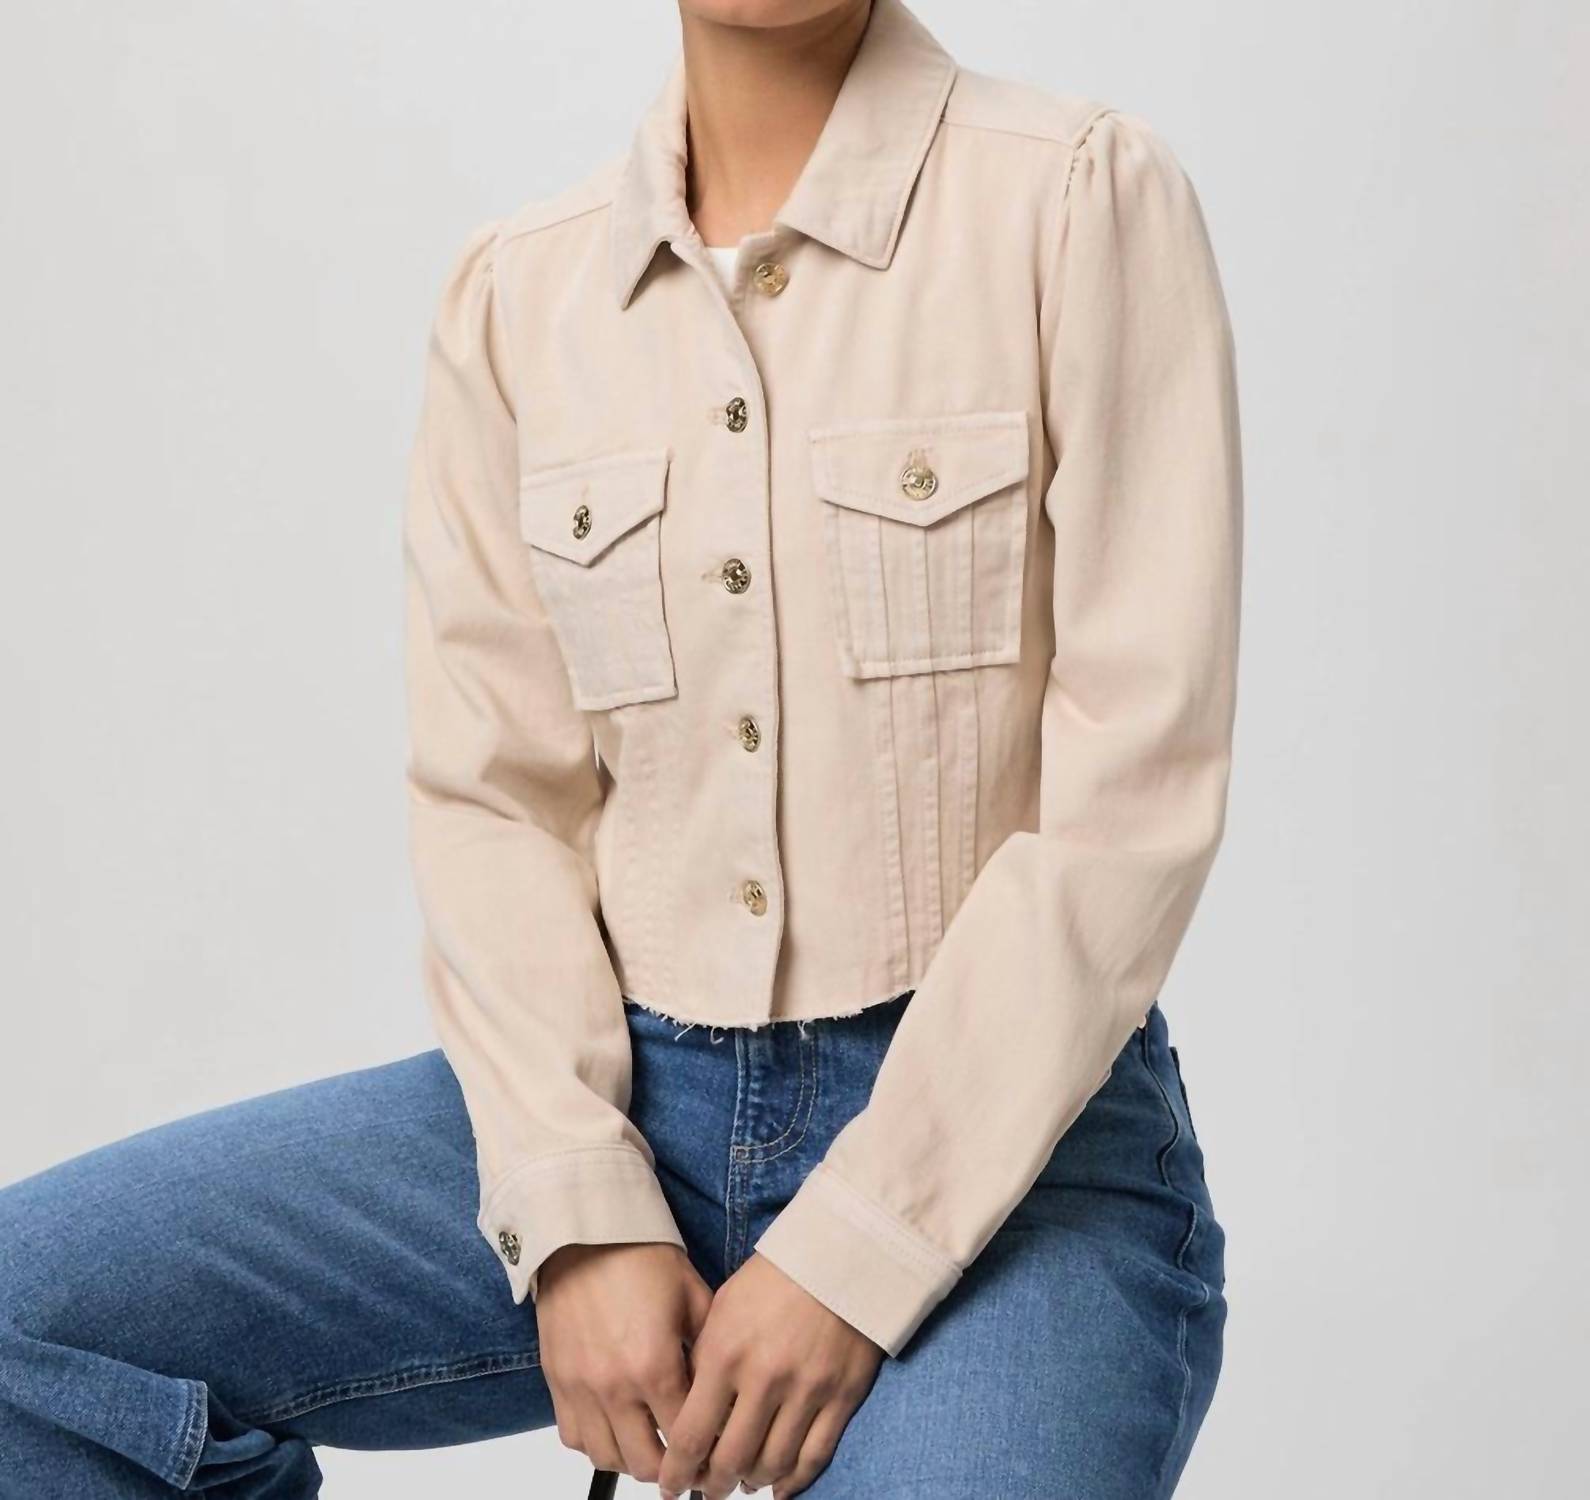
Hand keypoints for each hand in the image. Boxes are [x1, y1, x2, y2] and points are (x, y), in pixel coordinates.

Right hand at [536, 1241, 712, 1486]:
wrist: (586, 1232)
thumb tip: (722, 1389)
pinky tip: (616, 1427)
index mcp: (655, 1366)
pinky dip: (596, 1442)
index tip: (717, 1448)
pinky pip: (573, 1437)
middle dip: (673, 1468)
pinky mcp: (556, 1380)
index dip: (707, 1449)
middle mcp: (615, 1387)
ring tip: (652, 1445)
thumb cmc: (642, 1257)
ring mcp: (580, 1387)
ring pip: (608, 1458)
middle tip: (687, 1457)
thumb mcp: (694, 1296)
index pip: (687, 1437)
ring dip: (633, 1460)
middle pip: (647, 1463)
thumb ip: (708, 1349)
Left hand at [656, 1252, 882, 1499]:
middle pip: (731, 1460)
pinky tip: (779, 1486)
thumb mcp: (724, 1306)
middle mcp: (765, 1378)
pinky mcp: (842, 1396)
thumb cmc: (777, 1274)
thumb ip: (706, 1358)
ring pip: (772, 1465)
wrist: (840, 1253)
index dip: (677, 1471)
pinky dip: (793, 1481)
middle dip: (713, 1484)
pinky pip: (814, 1457)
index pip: (692, 1435)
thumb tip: (690, 1409)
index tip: (670, 1484)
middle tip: (707, 1488)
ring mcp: (807, 1390)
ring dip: (752, 1482)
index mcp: (727, 1354)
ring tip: (742, 1482)